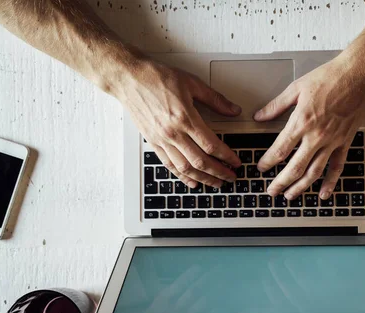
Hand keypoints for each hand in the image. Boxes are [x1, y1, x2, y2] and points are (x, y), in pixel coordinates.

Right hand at [117, 59, 241, 187]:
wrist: (129, 79)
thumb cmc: (157, 78)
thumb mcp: (192, 83)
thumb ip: (215, 99)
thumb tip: (233, 110)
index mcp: (185, 118)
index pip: (211, 145)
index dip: (227, 157)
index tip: (235, 162)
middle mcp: (173, 132)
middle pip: (200, 161)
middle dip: (219, 172)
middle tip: (230, 177)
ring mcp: (161, 140)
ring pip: (185, 167)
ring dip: (203, 178)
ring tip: (216, 183)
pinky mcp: (153, 142)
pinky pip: (169, 165)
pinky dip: (182, 176)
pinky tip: (192, 181)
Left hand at [254, 54, 364, 199]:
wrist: (359, 76)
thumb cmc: (330, 78)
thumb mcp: (296, 88)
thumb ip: (276, 105)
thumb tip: (260, 116)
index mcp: (302, 122)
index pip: (280, 150)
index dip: (268, 162)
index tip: (261, 168)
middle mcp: (317, 136)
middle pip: (295, 168)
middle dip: (280, 183)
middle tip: (271, 191)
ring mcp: (332, 141)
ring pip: (314, 172)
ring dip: (300, 187)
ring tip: (290, 196)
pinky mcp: (345, 142)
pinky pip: (337, 167)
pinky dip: (330, 182)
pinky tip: (323, 193)